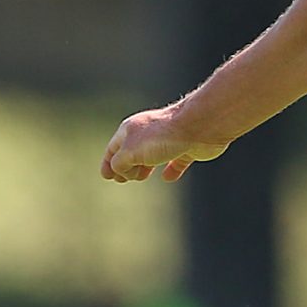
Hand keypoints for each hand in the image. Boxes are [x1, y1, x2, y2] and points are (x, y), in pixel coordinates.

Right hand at [101, 108, 223, 182]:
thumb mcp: (131, 152)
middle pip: (132, 152)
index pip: (113, 148)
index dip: (108, 163)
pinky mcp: (188, 148)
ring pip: (153, 156)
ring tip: (141, 177)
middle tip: (122, 179)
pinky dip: (172, 169)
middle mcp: (148, 133)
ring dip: (145, 167)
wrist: (200, 127)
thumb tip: (120, 171)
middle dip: (125, 166)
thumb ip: (120, 163)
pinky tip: (168, 178)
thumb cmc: (162, 136)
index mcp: (131, 130)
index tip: (106, 176)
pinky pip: (177, 160)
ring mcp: (169, 140)